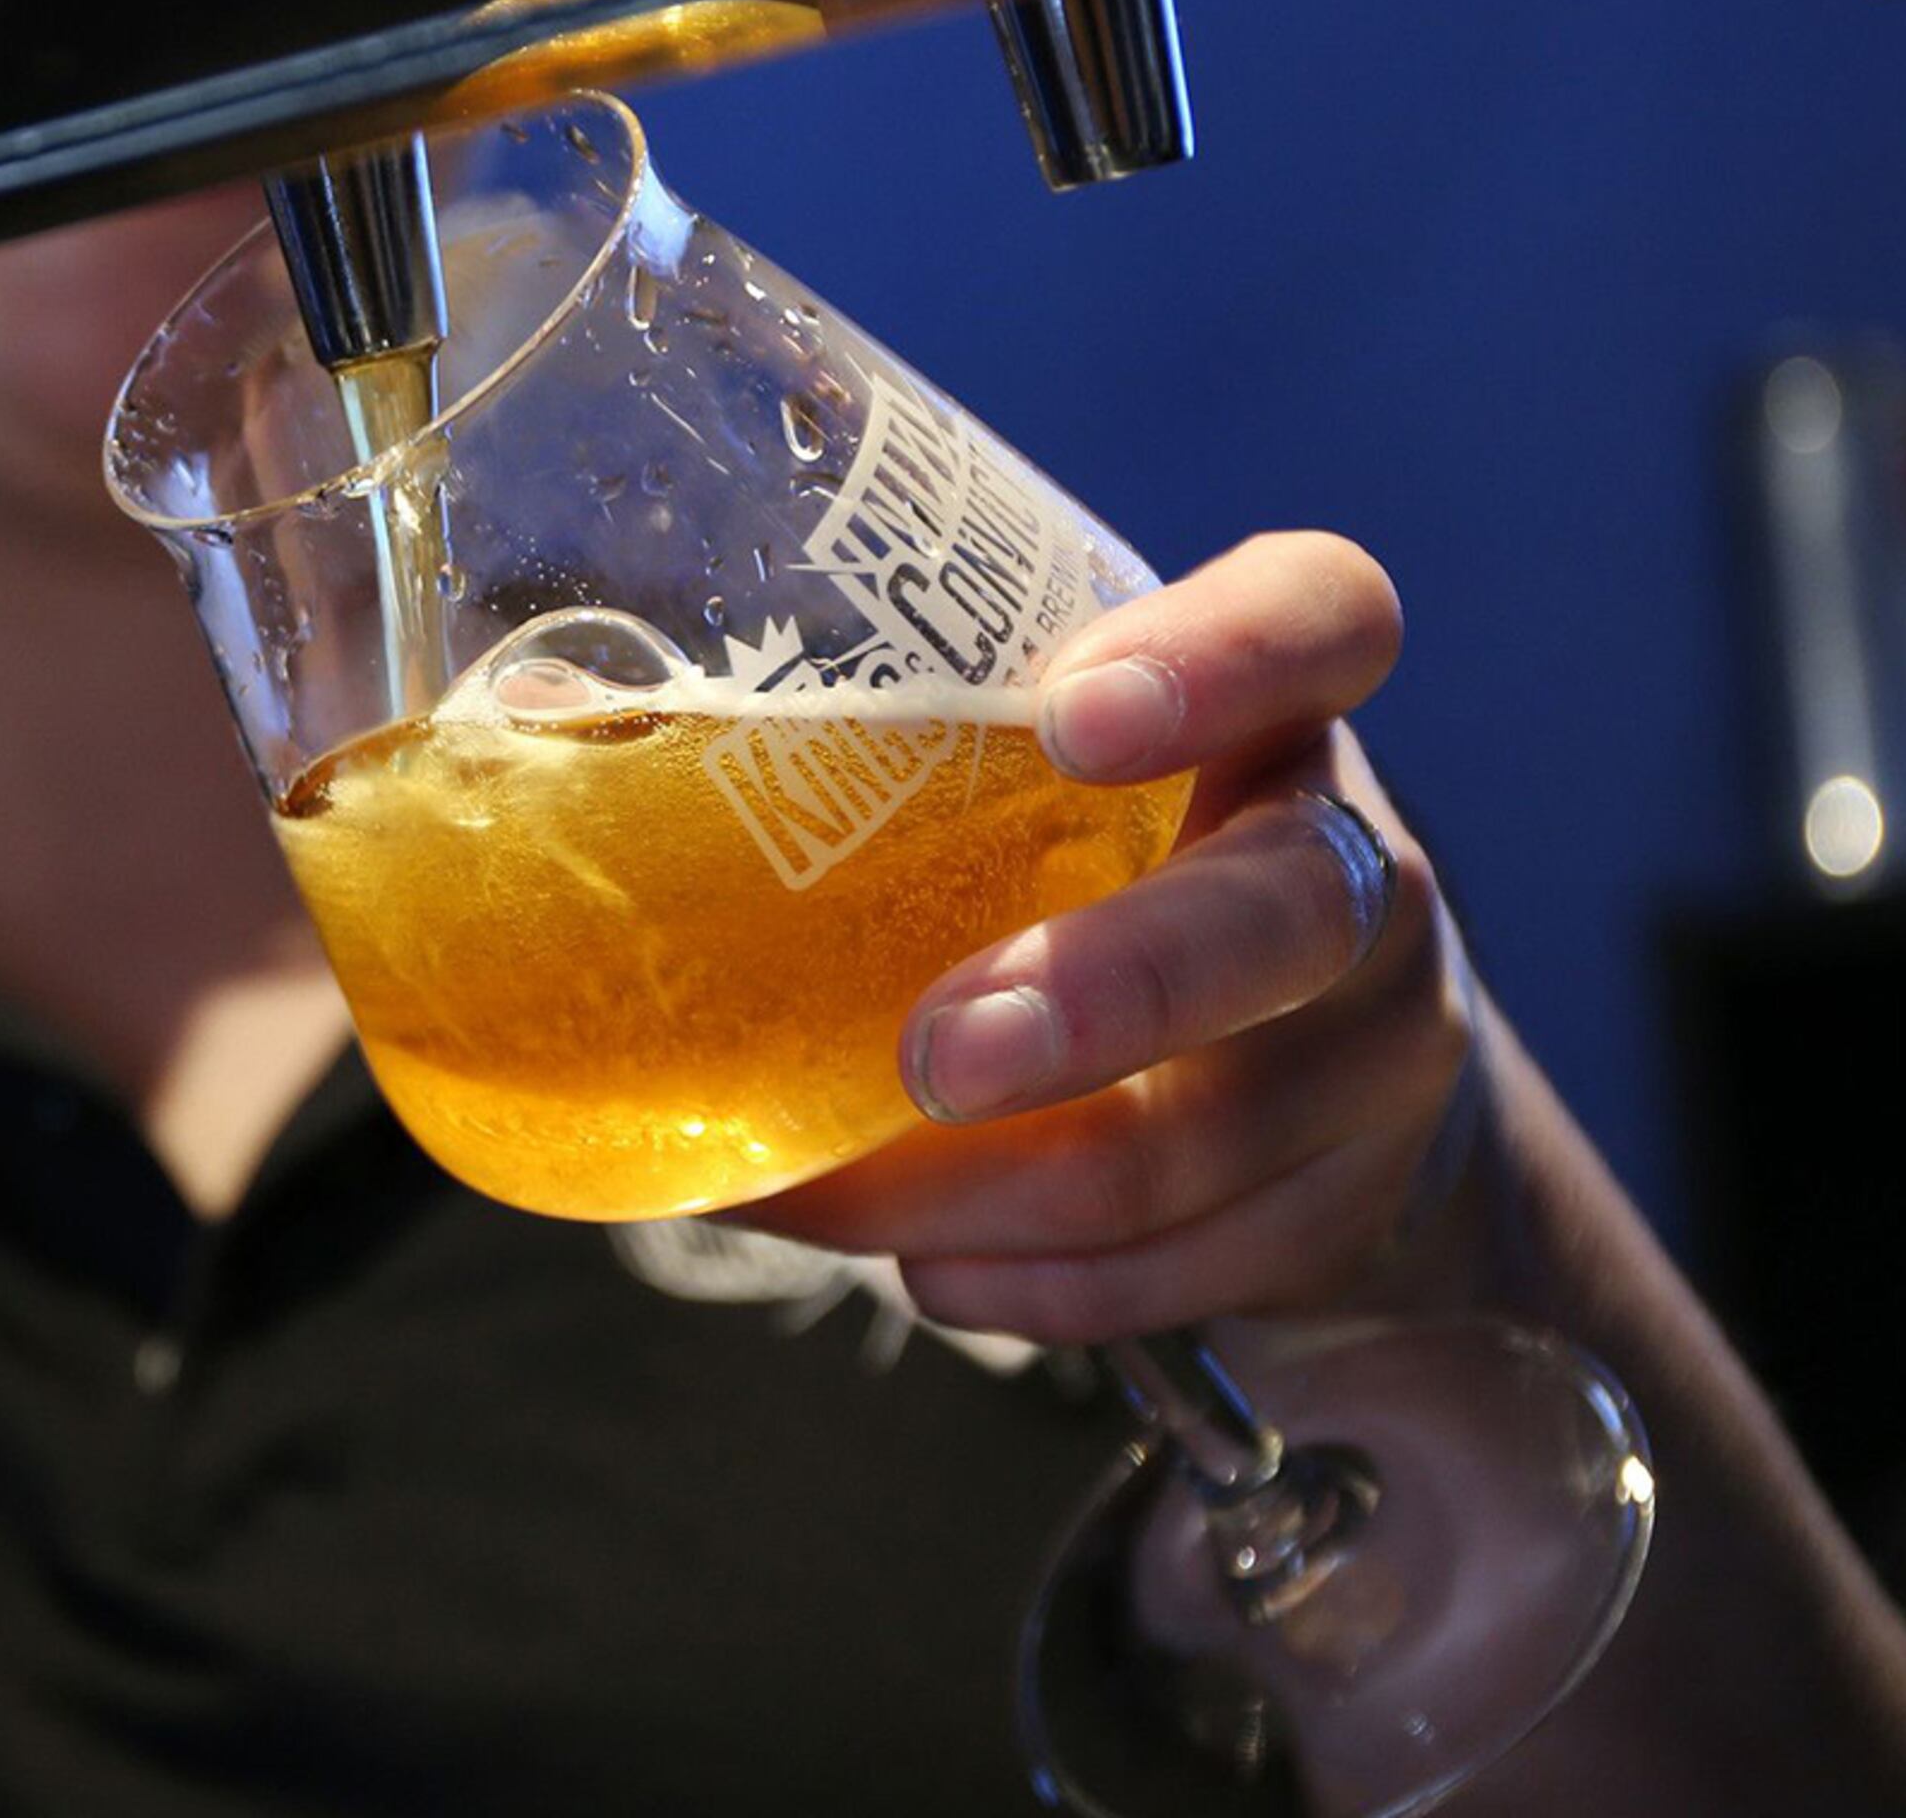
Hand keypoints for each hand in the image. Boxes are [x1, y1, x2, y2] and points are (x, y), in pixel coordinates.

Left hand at [736, 531, 1478, 1343]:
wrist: (1333, 1114)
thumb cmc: (1098, 892)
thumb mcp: (1025, 797)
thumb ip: (857, 761)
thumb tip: (531, 730)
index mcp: (1266, 716)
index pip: (1317, 619)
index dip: (1218, 657)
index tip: (1073, 714)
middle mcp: (1349, 868)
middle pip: (1290, 915)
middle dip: (1107, 990)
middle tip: (935, 1054)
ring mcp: (1375, 1051)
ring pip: (1206, 1137)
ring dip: (990, 1189)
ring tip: (833, 1196)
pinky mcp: (1344, 1214)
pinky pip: (1183, 1274)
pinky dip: (1025, 1287)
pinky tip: (927, 1269)